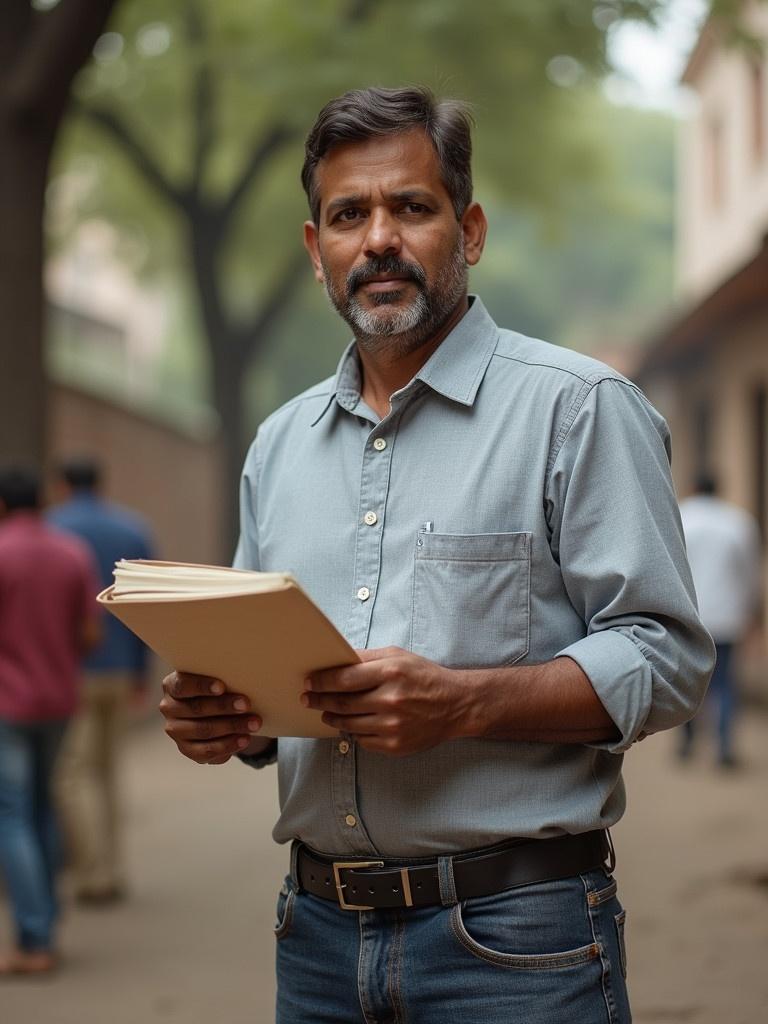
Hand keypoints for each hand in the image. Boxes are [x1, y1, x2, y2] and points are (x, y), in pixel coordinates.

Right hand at [159, 671, 263, 764]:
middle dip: (224, 707)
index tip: (222, 687)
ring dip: (231, 726)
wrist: (219, 712)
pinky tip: (244, 739)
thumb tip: (244, 678)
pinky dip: (228, 745)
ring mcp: (176, 731)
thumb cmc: (219, 689)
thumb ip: (222, 678)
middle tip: (246, 704)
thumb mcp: (218, 679)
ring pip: (203, 730)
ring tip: (254, 723)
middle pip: (196, 708)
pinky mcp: (187, 749)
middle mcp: (169, 708)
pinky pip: (206, 751)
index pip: (182, 685)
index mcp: (172, 685)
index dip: (201, 686)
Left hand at [302, 647, 469, 755]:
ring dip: (332, 718)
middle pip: (342, 704)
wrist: (455, 705)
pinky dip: (353, 733)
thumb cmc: (425, 676)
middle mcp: (390, 700)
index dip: (321, 681)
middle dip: (320, 701)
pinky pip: (363, 741)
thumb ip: (367, 657)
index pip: (344, 679)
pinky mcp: (395, 745)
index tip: (309, 682)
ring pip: (349, 725)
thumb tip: (337, 659)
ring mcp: (393, 726)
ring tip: (325, 713)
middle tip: (307, 698)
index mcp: (390, 673)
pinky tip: (351, 725)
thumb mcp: (398, 656)